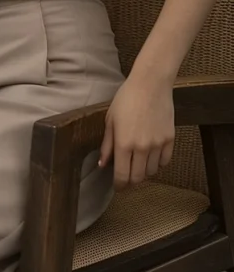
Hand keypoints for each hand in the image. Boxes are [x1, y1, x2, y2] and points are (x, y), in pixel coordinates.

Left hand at [99, 75, 174, 189]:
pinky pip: (164, 161)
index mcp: (123, 144)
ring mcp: (158, 145)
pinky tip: (151, 155)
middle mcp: (141, 148)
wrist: (150, 84)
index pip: (122, 175)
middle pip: (138, 178)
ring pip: (152, 171)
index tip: (117, 187)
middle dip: (131, 181)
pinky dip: (157, 163)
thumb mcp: (110, 120)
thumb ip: (107, 144)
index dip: (119, 185)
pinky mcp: (170, 140)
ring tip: (138, 163)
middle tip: (127, 177)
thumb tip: (102, 164)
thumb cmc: (126, 99)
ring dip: (144, 171)